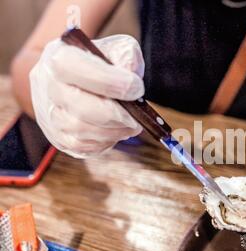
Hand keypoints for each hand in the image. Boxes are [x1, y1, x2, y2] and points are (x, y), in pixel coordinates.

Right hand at [30, 35, 144, 158]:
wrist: (76, 79)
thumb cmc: (100, 63)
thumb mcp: (115, 49)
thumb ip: (126, 56)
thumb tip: (131, 75)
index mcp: (58, 57)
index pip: (73, 68)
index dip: (108, 81)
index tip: (137, 88)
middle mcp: (47, 86)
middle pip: (79, 106)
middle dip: (116, 115)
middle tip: (137, 118)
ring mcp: (49, 114)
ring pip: (80, 131)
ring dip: (113, 131)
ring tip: (131, 124)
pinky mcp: (57, 137)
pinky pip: (81, 147)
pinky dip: (104, 142)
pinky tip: (117, 131)